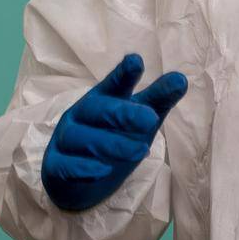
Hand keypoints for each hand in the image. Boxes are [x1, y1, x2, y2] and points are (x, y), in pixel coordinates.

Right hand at [41, 53, 186, 211]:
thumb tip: (181, 79)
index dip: (123, 74)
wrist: (79, 177)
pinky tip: (103, 170)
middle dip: (124, 114)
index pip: (113, 85)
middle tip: (151, 120)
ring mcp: (66, 140)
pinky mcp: (57, 166)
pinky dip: (84, 168)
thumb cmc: (113, 137)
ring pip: (83, 138)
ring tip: (140, 151)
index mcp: (103, 99)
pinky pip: (67, 166)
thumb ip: (157, 100)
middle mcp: (81, 115)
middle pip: (98, 109)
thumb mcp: (139, 118)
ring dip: (112, 144)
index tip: (136, 61)